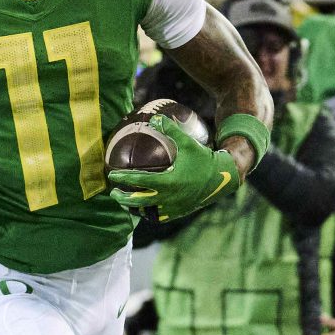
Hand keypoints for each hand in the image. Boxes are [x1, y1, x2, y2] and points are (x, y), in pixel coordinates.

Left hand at [107, 114, 241, 221]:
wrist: (223, 178)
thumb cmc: (203, 159)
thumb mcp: (187, 143)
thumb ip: (170, 130)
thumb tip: (155, 117)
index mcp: (168, 181)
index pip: (140, 180)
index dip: (124, 178)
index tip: (112, 175)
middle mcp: (169, 197)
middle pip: (139, 201)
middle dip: (123, 198)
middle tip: (114, 193)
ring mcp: (174, 207)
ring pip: (148, 212)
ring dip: (135, 208)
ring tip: (126, 202)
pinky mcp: (180, 212)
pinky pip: (160, 216)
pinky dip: (150, 213)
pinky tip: (144, 209)